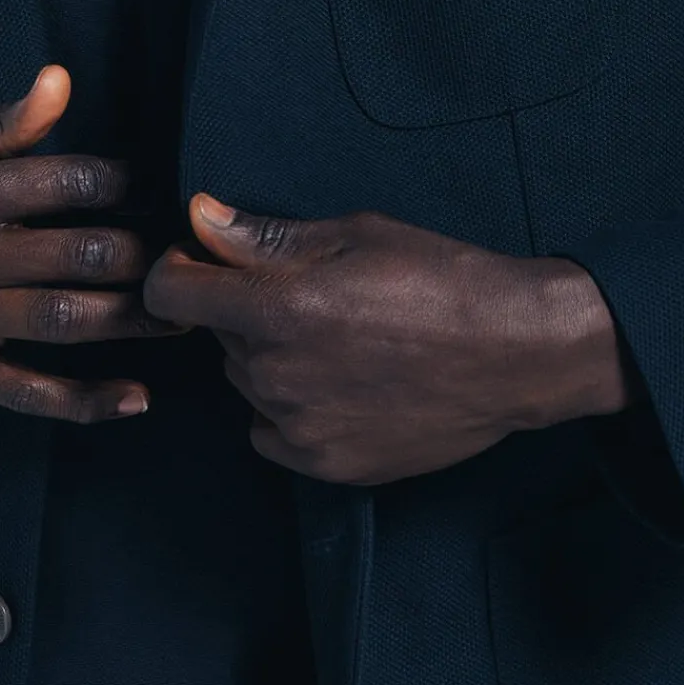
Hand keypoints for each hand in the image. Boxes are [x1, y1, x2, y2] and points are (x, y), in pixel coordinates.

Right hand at [0, 66, 190, 421]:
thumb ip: (2, 122)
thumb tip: (63, 80)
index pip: (70, 182)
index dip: (123, 182)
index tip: (152, 185)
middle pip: (80, 253)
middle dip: (143, 252)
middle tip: (182, 252)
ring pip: (65, 320)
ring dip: (135, 319)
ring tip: (186, 312)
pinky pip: (25, 391)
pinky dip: (84, 402)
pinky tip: (137, 398)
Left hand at [142, 196, 631, 486]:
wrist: (513, 352)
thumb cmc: (439, 276)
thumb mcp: (353, 233)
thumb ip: (264, 236)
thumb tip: (198, 219)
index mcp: (275, 308)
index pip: (170, 293)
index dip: (180, 270)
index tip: (206, 263)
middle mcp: (274, 373)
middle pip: (217, 336)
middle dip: (244, 310)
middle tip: (311, 294)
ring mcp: (298, 427)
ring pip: (248, 382)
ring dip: (271, 358)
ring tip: (342, 338)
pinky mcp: (325, 465)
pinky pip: (272, 431)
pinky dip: (291, 408)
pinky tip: (343, 384)